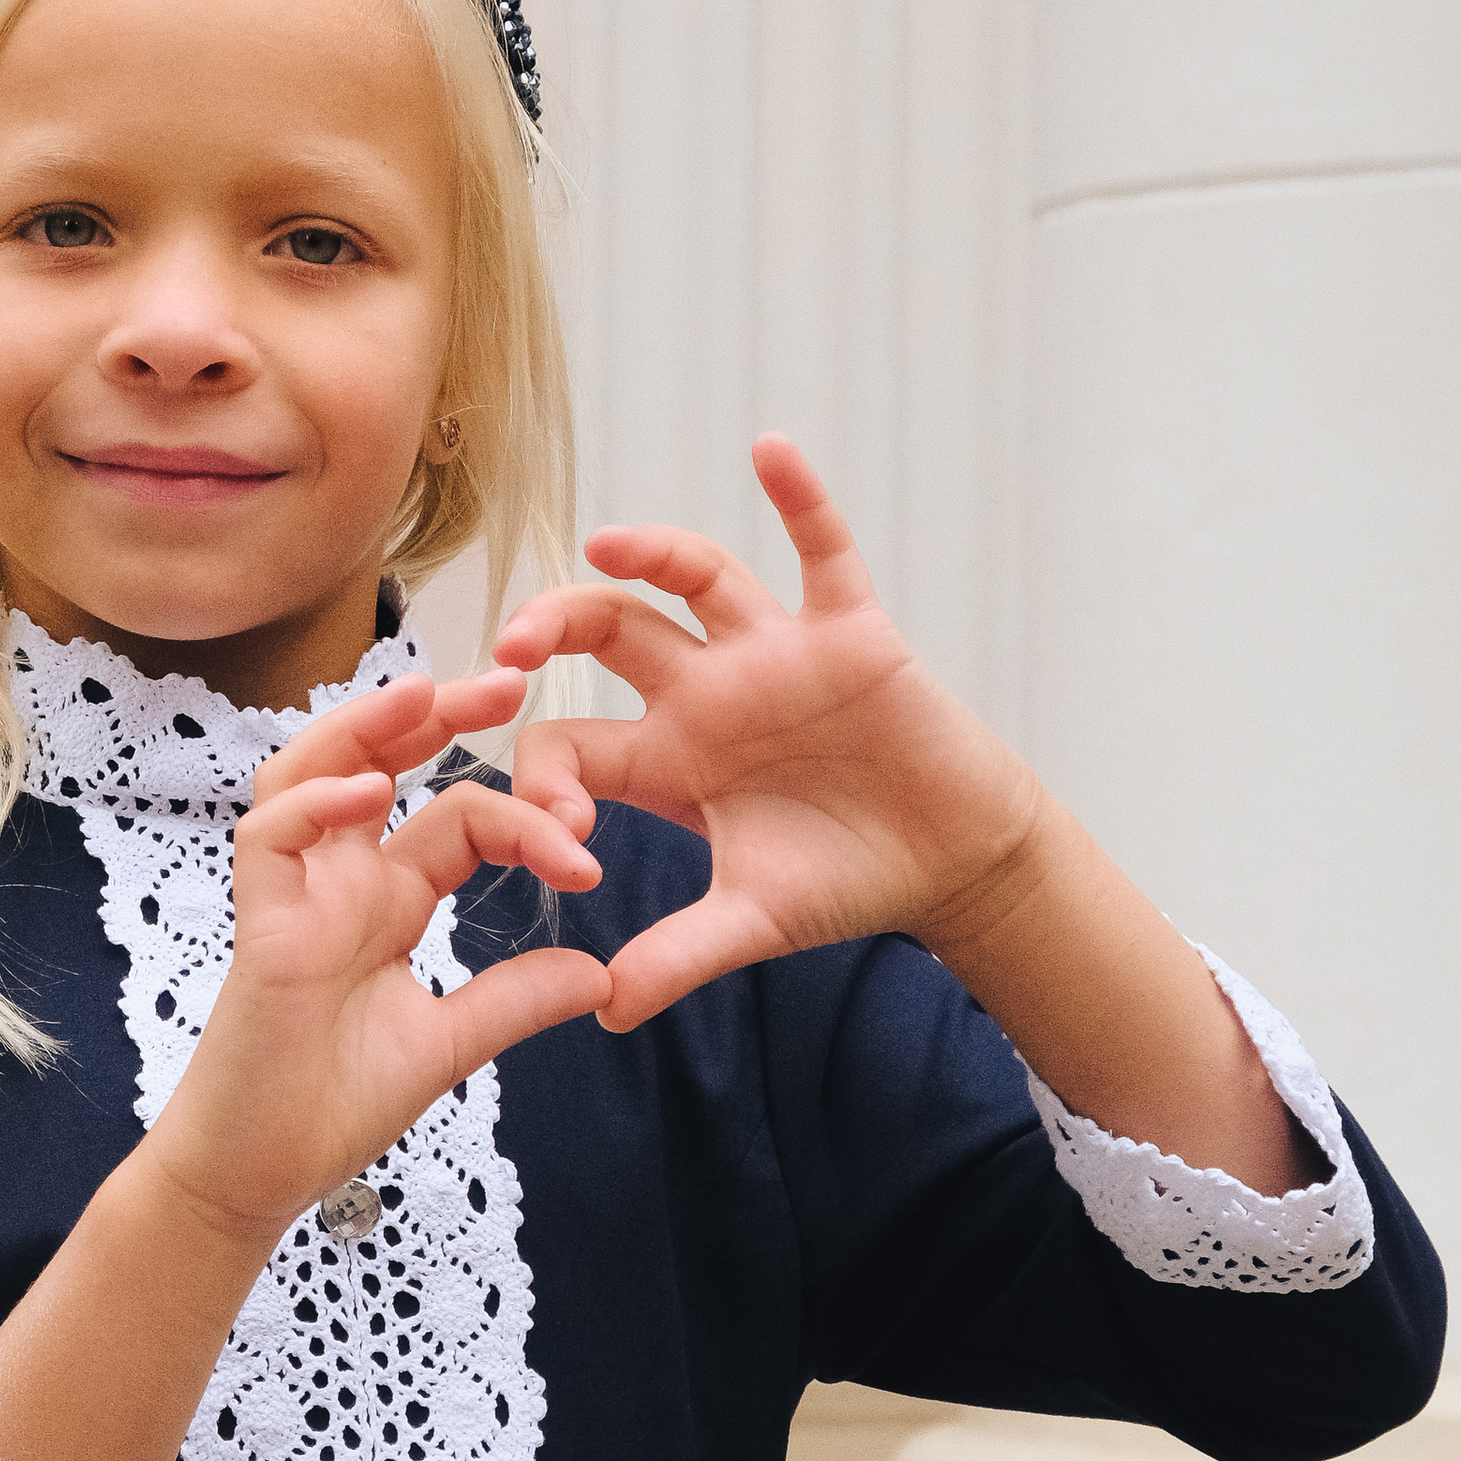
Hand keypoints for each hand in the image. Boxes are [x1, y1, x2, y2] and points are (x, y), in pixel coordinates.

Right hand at [149, 663, 613, 1243]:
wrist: (263, 1173)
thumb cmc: (334, 1104)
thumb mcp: (452, 1043)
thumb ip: (517, 1000)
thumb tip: (601, 973)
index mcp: (388, 898)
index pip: (458, 818)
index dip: (523, 821)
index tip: (586, 860)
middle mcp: (340, 880)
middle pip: (379, 762)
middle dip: (437, 714)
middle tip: (512, 679)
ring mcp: (295, 894)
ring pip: (310, 772)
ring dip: (363, 728)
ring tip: (423, 695)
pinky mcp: (258, 923)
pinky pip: (269, 838)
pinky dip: (312, 806)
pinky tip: (367, 795)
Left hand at [489, 435, 1042, 1031]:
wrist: (949, 862)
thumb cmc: (845, 882)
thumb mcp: (751, 922)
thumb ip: (675, 958)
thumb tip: (600, 1010)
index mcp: (665, 757)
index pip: (571, 741)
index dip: (545, 775)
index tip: (556, 831)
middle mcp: (705, 690)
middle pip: (606, 631)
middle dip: (553, 627)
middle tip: (512, 646)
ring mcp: (773, 654)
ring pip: (696, 579)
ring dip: (650, 552)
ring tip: (604, 545)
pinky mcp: (847, 632)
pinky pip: (822, 550)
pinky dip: (801, 499)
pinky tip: (770, 450)